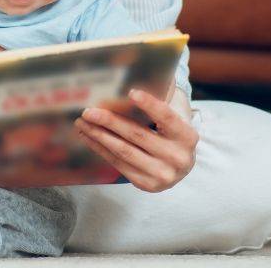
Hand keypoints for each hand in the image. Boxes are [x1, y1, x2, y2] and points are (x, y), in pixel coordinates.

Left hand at [74, 87, 198, 192]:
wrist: (181, 166)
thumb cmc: (172, 134)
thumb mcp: (174, 118)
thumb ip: (159, 102)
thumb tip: (126, 86)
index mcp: (187, 136)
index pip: (167, 117)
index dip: (149, 104)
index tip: (130, 92)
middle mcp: (177, 158)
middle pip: (138, 135)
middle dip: (109, 121)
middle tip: (88, 111)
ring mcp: (162, 174)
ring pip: (124, 151)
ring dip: (99, 135)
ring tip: (83, 123)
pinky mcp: (147, 184)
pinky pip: (119, 164)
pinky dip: (101, 149)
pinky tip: (89, 137)